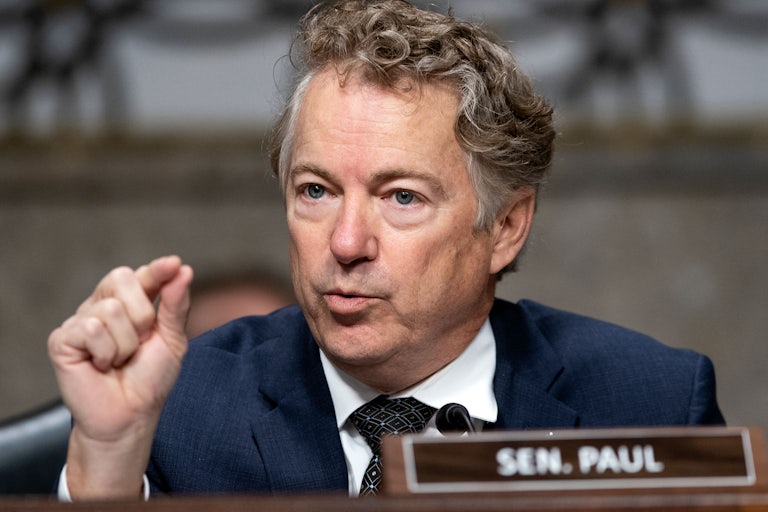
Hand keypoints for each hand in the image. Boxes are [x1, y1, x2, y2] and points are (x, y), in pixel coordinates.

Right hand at [48, 256, 192, 498]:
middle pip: (122, 278)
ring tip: (119, 360)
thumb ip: (175, 304)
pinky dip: (106, 352)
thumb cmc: (150, 378)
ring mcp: (81, 321)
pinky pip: (91, 328)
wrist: (131, 415)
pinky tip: (101, 365)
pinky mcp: (62, 339)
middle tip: (141, 342)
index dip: (158, 269)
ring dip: (126, 343)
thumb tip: (182, 269)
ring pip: (111, 309)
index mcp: (130, 303)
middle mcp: (102, 305)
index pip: (141, 274)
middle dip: (142, 314)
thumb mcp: (173, 339)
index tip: (174, 264)